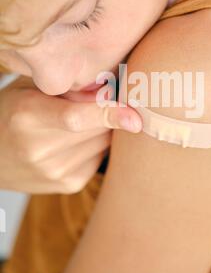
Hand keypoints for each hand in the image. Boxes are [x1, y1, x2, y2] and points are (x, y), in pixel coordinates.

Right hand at [0, 76, 141, 193]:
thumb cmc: (14, 112)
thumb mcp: (31, 88)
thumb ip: (68, 88)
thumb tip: (112, 92)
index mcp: (27, 116)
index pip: (75, 118)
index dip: (109, 113)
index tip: (135, 116)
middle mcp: (39, 149)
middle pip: (97, 130)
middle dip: (110, 113)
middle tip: (105, 100)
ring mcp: (54, 171)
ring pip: (103, 144)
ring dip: (104, 130)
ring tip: (84, 122)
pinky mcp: (67, 184)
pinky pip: (99, 158)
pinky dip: (97, 146)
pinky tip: (78, 141)